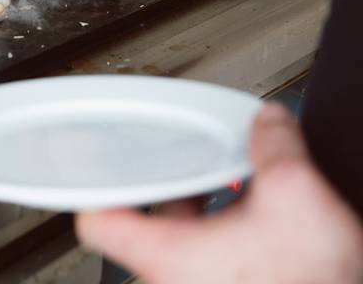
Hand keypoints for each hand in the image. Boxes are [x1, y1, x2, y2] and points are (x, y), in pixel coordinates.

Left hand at [76, 103, 362, 283]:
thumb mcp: (296, 196)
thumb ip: (274, 146)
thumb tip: (267, 122)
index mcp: (167, 257)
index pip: (95, 220)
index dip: (98, 186)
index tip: (103, 164)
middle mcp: (169, 281)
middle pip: (142, 222)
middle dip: (169, 187)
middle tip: (185, 164)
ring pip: (175, 242)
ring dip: (196, 211)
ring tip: (220, 186)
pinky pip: (201, 260)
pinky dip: (216, 235)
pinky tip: (245, 220)